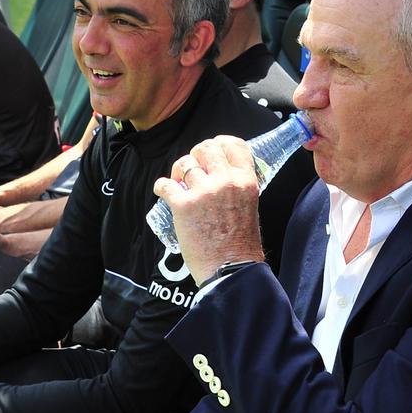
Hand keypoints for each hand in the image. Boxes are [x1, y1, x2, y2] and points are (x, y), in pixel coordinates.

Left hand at [152, 136, 264, 284]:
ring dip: (178, 172)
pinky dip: (162, 187)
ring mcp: (203, 192)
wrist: (229, 269)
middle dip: (196, 155)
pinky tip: (164, 192)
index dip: (219, 143)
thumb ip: (237, 185)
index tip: (212, 150)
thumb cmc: (240, 244)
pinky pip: (164, 184)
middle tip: (193, 168)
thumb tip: (219, 173)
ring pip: (184, 164)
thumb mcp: (250, 206)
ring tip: (179, 184)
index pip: (233, 144)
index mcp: (245, 181)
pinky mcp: (183, 205)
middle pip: (206, 147)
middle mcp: (226, 181)